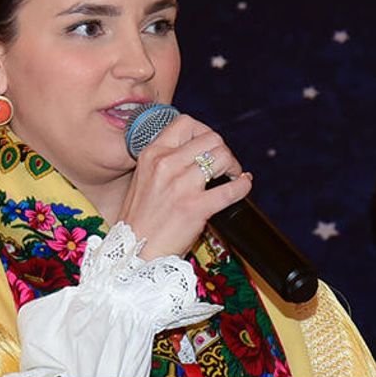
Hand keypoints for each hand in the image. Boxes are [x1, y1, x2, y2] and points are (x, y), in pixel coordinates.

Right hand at [116, 114, 251, 259]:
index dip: (205, 131)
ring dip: (233, 166)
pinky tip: (243, 186)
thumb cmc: (141, 220)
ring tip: (232, 177)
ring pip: (223, 157)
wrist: (133, 253)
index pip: (186, 123)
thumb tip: (197, 152)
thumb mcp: (145, 179)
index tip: (209, 147)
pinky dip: (243, 186)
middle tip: (225, 166)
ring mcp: (181, 185)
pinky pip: (232, 189)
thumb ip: (166, 162)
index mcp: (152, 154)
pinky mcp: (195, 207)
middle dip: (224, 150)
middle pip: (211, 138)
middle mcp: (165, 164)